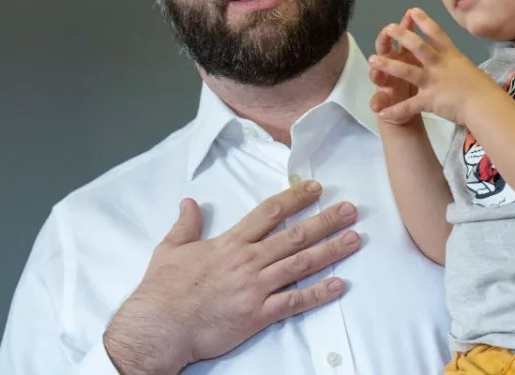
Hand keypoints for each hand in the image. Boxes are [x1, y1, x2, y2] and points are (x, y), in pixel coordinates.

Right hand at [103, 181, 360, 373]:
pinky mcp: (258, 314)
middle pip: (294, 235)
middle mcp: (248, 261)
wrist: (160, 326)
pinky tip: (339, 285)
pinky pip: (294, 302)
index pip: (268, 213)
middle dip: (325, 220)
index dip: (294, 198)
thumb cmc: (163, 290)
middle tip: (350, 209)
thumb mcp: (170, 249)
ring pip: (301, 264)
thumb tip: (189, 202)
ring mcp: (255, 288)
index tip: (315, 188)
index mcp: (230, 243)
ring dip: (330, 250)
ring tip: (354, 239)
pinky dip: (318, 294)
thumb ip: (185, 224)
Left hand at [368, 8, 487, 124]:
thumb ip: (458, 67)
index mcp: (452, 56)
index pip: (436, 34)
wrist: (486, 105)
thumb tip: (457, 67)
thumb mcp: (470, 70)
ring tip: (372, 60)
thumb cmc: (483, 89)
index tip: (412, 10)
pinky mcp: (430, 99)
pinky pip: (408, 106)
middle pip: (418, 46)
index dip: (424, 21)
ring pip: (406, 71)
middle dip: (402, 36)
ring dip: (387, 65)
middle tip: (389, 27)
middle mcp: (440, 65)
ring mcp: (433, 81)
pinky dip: (394, 110)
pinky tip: (381, 113)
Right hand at [369, 10, 421, 124]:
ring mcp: (387, 84)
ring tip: (375, 73)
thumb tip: (429, 30)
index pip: (403, 36)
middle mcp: (392, 66)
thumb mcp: (422, 68)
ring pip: (378, 76)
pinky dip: (377, 104)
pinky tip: (376, 107)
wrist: (413, 110)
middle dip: (385, 41)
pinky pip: (379, 102)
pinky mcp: (384, 101)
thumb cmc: (420, 85)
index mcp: (405, 56)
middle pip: (386, 50)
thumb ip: (420, 50)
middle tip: (387, 32)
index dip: (405, 25)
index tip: (410, 14)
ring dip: (376, 73)